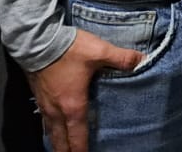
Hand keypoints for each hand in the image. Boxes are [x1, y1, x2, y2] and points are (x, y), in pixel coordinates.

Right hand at [31, 29, 142, 151]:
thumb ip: (122, 58)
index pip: (78, 136)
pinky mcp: (38, 96)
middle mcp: (57, 111)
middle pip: (61, 140)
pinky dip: (49, 129)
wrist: (38, 40)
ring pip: (50, 132)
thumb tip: (144, 60)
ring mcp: (45, 105)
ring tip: (62, 148)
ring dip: (57, 142)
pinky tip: (51, 128)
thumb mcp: (100, 51)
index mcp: (73, 106)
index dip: (82, 150)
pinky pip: (44, 120)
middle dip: (67, 151)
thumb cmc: (69, 50)